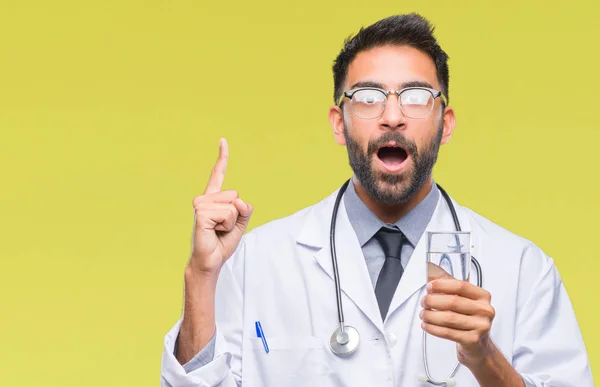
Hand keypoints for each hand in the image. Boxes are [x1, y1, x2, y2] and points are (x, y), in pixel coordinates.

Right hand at [188, 138, 252, 275]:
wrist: (210, 261)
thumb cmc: (222, 243)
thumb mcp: (240, 224)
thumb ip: (245, 210)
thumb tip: (238, 201)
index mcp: (213, 198)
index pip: (218, 174)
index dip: (222, 157)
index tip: (223, 141)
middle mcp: (205, 198)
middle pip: (236, 196)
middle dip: (236, 216)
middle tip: (222, 228)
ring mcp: (201, 205)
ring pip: (233, 206)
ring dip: (231, 223)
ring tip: (218, 230)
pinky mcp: (201, 213)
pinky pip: (228, 214)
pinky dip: (227, 226)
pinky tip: (214, 232)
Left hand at [420, 278, 495, 367]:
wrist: (478, 345)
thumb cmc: (468, 318)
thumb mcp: (462, 300)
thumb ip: (448, 285)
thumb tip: (431, 270)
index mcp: (483, 296)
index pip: (461, 286)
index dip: (442, 285)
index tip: (429, 287)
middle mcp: (485, 310)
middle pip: (453, 302)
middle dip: (433, 301)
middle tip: (423, 302)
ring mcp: (481, 326)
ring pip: (449, 318)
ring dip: (430, 315)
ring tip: (423, 314)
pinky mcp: (473, 340)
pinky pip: (448, 332)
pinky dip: (433, 328)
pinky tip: (426, 325)